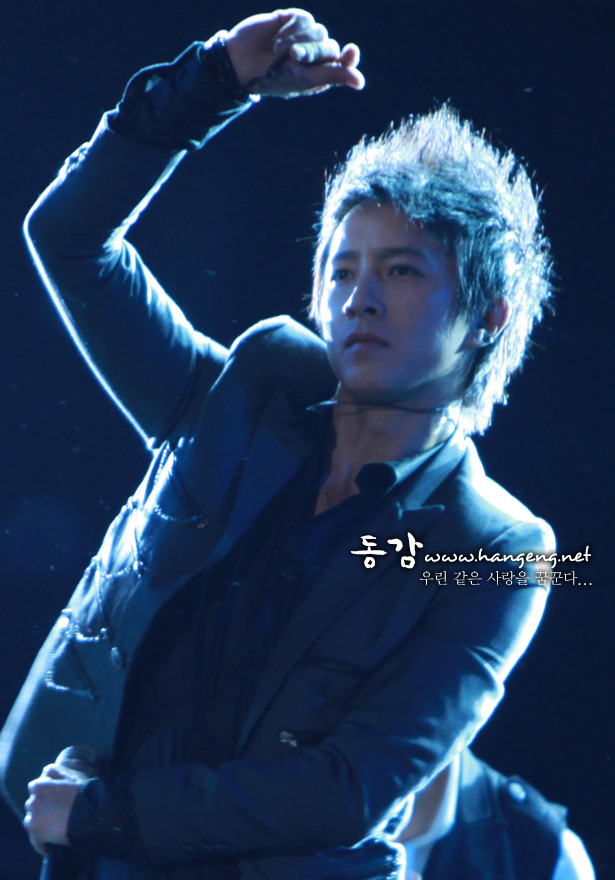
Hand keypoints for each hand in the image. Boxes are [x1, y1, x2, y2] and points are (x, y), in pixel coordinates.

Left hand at [24, 763, 87, 855]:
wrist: (91, 811)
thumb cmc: (83, 791)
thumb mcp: (69, 774)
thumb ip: (54, 771)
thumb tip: (44, 773)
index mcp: (39, 785)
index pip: (36, 788)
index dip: (45, 794)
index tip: (53, 799)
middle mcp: (32, 801)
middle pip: (33, 805)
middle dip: (41, 808)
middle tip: (56, 814)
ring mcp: (33, 818)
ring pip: (32, 822)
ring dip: (40, 824)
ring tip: (53, 830)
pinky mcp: (37, 834)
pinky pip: (36, 841)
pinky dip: (42, 844)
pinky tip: (50, 846)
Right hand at [224, 8, 363, 96]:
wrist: (242, 63)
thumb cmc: (273, 78)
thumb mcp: (304, 80)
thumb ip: (333, 76)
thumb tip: (360, 82)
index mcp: (321, 73)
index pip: (345, 62)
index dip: (349, 58)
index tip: (351, 52)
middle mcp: (316, 53)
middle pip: (330, 46)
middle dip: (312, 52)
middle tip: (292, 58)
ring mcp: (305, 36)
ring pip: (319, 31)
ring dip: (298, 41)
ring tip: (278, 51)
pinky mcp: (293, 20)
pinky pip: (304, 19)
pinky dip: (291, 29)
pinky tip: (276, 39)